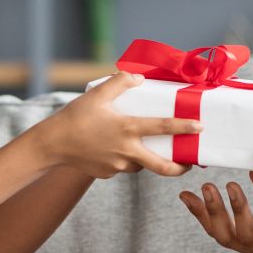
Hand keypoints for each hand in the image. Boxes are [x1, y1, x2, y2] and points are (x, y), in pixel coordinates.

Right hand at [30, 72, 199, 178]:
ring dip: (145, 158)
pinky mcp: (107, 174)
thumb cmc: (74, 117)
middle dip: (179, 168)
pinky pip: (122, 166)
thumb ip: (120, 82)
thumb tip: (139, 78)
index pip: (163, 127)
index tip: (200, 127)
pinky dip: (123, 159)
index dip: (184, 127)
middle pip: (162, 167)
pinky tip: (112, 148)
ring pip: (140, 164)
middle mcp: (126, 151)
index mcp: (127, 129)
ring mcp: (117, 165)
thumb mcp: (97, 94)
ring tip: (142, 146)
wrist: (51, 144)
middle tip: (188, 164)